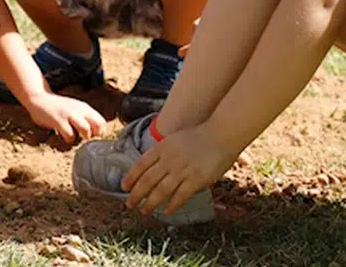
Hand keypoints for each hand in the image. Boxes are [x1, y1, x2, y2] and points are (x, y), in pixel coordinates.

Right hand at [24, 92, 104, 143]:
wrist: (39, 98)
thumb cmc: (58, 107)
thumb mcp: (74, 109)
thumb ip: (85, 117)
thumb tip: (95, 132)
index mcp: (84, 107)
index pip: (102, 122)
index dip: (98, 132)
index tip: (91, 136)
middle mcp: (79, 110)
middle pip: (98, 125)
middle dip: (93, 135)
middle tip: (84, 137)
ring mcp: (69, 114)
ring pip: (86, 129)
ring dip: (82, 137)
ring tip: (73, 136)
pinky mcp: (59, 120)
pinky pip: (69, 135)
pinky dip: (68, 139)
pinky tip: (62, 135)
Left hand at [121, 121, 236, 216]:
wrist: (221, 134)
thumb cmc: (199, 137)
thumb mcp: (175, 140)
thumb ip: (163, 153)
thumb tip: (152, 169)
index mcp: (162, 147)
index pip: (141, 164)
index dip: (131, 177)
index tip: (124, 187)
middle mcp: (169, 159)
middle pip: (147, 180)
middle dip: (136, 194)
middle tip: (129, 204)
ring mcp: (182, 170)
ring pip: (160, 190)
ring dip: (150, 203)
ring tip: (144, 211)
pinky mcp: (195, 180)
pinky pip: (180, 196)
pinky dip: (171, 205)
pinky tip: (166, 212)